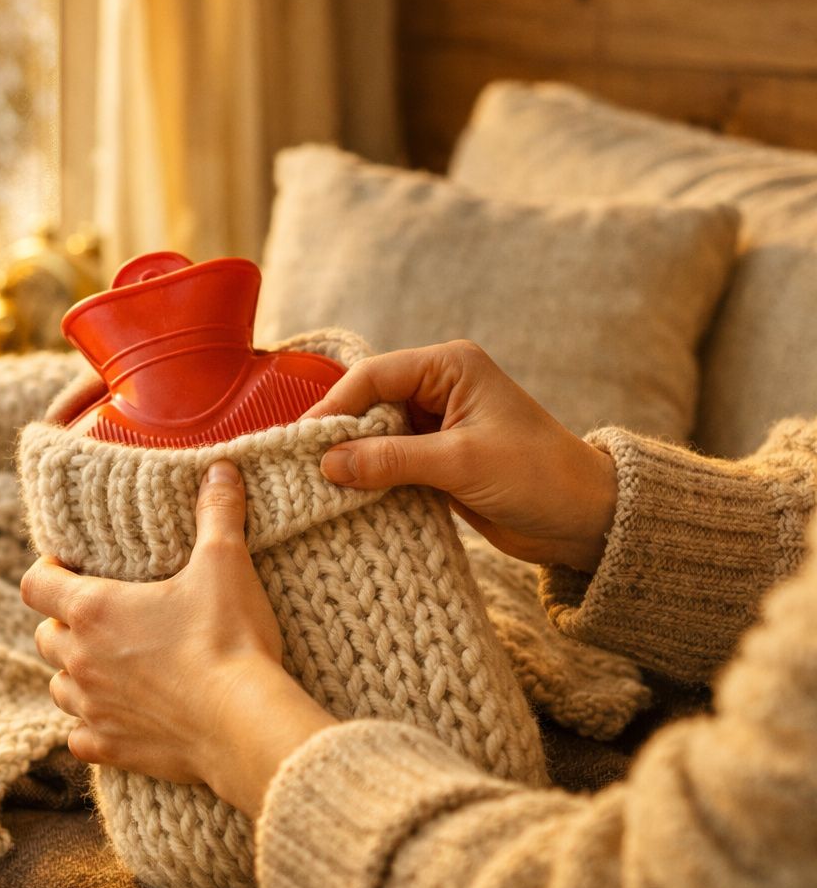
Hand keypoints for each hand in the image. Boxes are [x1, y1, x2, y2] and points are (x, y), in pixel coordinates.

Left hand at [21, 461, 335, 818]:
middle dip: (63, 624)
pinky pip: (80, 738)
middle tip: (97, 615)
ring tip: (104, 665)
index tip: (66, 567)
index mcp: (93, 610)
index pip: (35, 584)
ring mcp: (93, 708)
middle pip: (45, 636)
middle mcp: (80, 660)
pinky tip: (112, 719)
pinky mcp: (112, 748)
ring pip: (59, 687)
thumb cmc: (227, 639)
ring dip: (73, 674)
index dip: (45, 572)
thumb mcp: (225, 563)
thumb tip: (221, 469)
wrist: (243, 724)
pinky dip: (89, 727)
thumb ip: (217, 513)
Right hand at [304, 340, 616, 570]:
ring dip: (351, 458)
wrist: (585, 520)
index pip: (374, 376)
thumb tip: (327, 463)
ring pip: (374, 434)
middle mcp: (440, 388)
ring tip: (317, 483)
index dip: (335, 406)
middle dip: (338, 433)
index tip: (302, 440)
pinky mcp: (436, 458)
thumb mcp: (461, 463)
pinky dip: (369, 477)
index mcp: (450, 367)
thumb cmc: (538, 476)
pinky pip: (388, 461)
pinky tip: (346, 495)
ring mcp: (437, 424)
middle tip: (302, 465)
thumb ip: (391, 460)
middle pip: (368, 402)